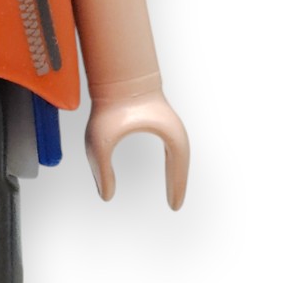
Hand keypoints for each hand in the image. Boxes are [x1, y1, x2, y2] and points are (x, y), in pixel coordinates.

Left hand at [84, 88, 188, 208]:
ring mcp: (166, 123)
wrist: (116, 76)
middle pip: (181, 162)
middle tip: (174, 203)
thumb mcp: (100, 144)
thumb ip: (102, 171)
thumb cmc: (110, 106)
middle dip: (178, 182)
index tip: (173, 206)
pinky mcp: (157, 118)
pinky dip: (168, 159)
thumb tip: (106, 195)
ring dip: (174, 170)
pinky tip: (163, 167)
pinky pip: (167, 144)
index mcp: (169, 136)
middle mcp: (172, 130)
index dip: (176, 187)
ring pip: (176, 153)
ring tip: (171, 190)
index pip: (178, 168)